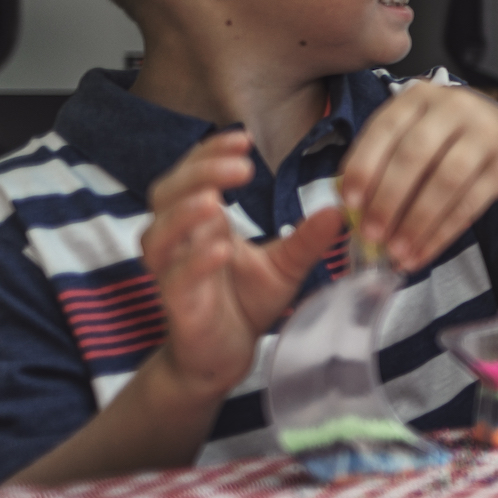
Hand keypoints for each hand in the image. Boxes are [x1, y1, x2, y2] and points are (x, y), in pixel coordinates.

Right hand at [138, 130, 346, 395]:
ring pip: (158, 236)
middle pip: (166, 194)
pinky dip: (195, 262)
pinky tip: (220, 249)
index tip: (244, 140)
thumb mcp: (285, 267)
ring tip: (216, 202)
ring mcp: (173, 273)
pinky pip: (175, 280)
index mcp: (201, 223)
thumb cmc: (246, 303)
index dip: (209, 154)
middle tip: (241, 167)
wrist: (225, 357)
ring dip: (184, 215)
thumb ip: (307, 239)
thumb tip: (338, 208)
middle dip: (198, 174)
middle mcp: (179, 242)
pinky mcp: (178, 307)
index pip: (191, 175)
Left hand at [336, 83, 497, 271]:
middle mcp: (455, 106)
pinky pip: (470, 204)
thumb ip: (386, 159)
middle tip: (371, 234)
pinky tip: (423, 252)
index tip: (349, 202)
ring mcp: (486, 133)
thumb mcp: (419, 134)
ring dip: (417, 221)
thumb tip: (350, 206)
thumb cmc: (453, 142)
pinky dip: (442, 233)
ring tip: (397, 251)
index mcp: (420, 96)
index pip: (385, 129)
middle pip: (415, 155)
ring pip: (445, 181)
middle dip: (388, 199)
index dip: (364, 166)